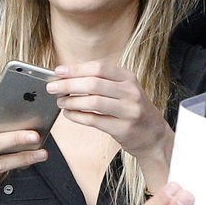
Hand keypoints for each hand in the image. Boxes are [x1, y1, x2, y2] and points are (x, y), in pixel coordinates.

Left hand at [47, 61, 173, 183]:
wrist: (153, 135)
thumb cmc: (131, 109)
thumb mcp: (123, 89)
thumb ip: (99, 82)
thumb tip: (67, 76)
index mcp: (128, 78)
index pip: (98, 68)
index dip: (75, 69)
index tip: (58, 71)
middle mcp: (130, 92)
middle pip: (93, 84)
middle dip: (68, 85)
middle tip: (52, 88)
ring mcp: (129, 111)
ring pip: (93, 102)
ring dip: (71, 101)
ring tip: (60, 102)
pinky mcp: (123, 129)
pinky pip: (94, 120)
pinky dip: (77, 116)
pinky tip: (68, 114)